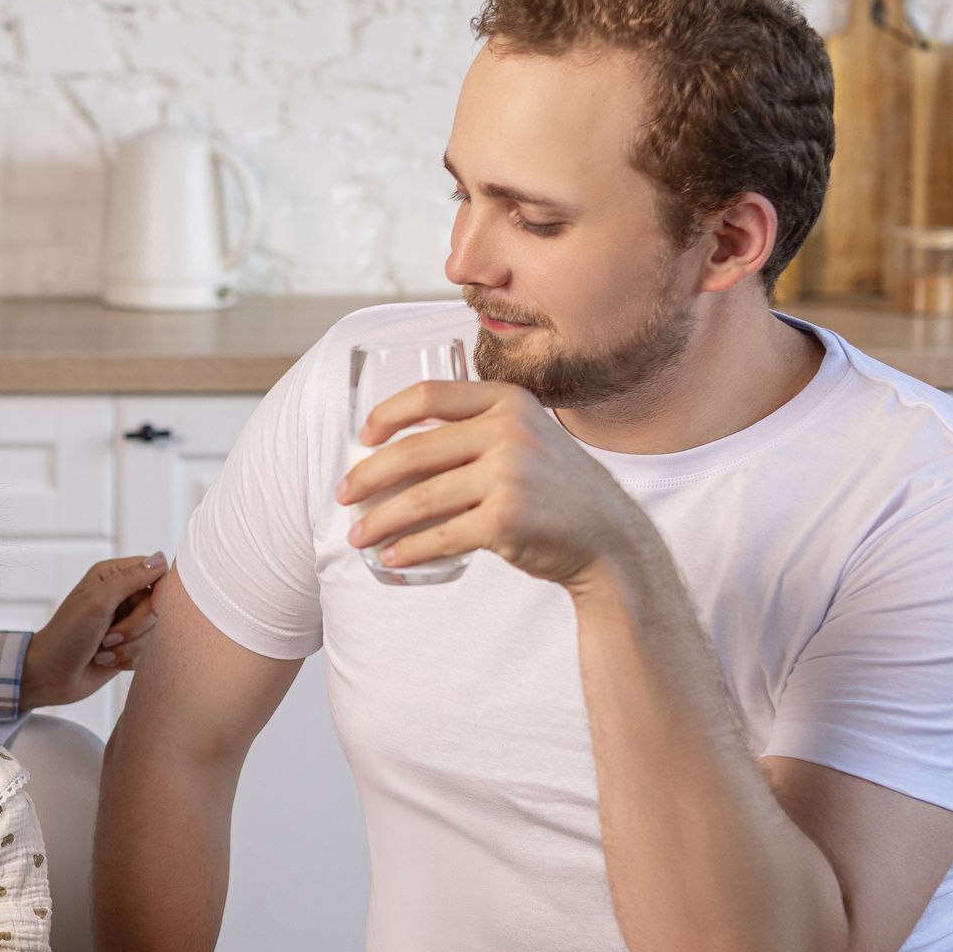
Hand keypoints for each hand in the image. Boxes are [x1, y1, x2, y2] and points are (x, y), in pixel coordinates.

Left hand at [20, 552, 166, 708]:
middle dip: (135, 628)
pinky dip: (128, 659)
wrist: (52, 676)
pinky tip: (106, 660)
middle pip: (159, 607)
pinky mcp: (130, 644)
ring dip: (128, 647)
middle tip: (108, 637)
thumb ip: (130, 579)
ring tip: (103, 650)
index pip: (156, 573)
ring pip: (155, 632)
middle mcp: (122, 595)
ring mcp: (127, 621)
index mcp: (113, 576)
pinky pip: (148, 651)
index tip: (152, 611)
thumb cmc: (66, 636)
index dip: (161, 593)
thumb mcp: (97, 602)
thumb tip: (160, 558)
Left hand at [339, 380, 657, 593]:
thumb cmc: (555, 489)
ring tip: (358, 536)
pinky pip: (440, 536)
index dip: (386, 414)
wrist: (609, 537)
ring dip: (378, 521)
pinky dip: (409, 549)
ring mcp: (509, 476)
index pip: (429, 395)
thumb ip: (480, 428)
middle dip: (367, 477)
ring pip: (419, 499)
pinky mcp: (506, 520)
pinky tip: (392, 556)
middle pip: (413, 451)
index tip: (363, 437)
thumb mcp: (528, 436)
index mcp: (508, 401)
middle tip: (343, 495)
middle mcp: (508, 431)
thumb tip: (401, 444)